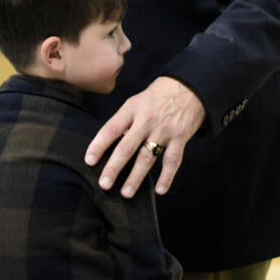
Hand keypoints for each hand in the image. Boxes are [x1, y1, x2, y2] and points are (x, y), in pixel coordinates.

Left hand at [86, 76, 205, 198]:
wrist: (189, 86)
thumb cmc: (158, 96)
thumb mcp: (137, 101)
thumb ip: (126, 121)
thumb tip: (111, 145)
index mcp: (132, 108)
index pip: (111, 129)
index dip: (99, 145)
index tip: (89, 161)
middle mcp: (147, 120)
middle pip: (127, 147)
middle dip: (114, 167)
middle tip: (104, 184)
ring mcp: (164, 129)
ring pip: (147, 157)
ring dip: (136, 177)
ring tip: (126, 193)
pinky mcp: (180, 137)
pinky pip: (172, 160)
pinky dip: (167, 177)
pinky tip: (160, 190)